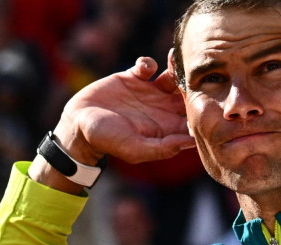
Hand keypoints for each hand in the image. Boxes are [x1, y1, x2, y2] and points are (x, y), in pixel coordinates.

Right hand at [51, 56, 194, 166]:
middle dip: (192, 83)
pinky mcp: (133, 78)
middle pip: (187, 93)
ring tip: (173, 61)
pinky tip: (143, 68)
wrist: (78, 124)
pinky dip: (150, 62)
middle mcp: (162, 109)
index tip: (202, 98)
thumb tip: (192, 142)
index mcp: (167, 128)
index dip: (201, 107)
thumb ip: (163, 148)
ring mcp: (148, 92)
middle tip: (191, 74)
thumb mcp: (134, 148)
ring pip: (172, 76)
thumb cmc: (106, 141)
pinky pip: (149, 65)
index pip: (194, 117)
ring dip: (176, 67)